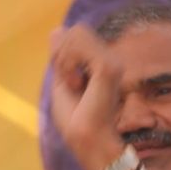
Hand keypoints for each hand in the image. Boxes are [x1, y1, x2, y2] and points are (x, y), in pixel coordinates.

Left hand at [48, 25, 130, 169]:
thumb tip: (57, 29)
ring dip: (64, 60)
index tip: (66, 81)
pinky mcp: (109, 67)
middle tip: (69, 82)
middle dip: (61, 55)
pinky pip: (79, 44)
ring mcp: (113, 62)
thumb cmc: (75, 120)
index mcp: (102, 62)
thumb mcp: (61, 81)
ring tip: (74, 84)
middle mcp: (111, 60)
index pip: (77, 34)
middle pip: (77, 30)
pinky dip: (68, 64)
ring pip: (78, 33)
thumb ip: (60, 56)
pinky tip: (76, 84)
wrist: (84, 140)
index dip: (61, 53)